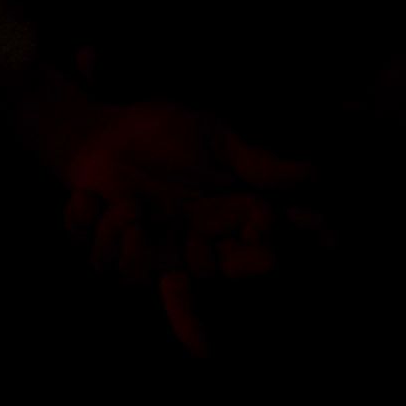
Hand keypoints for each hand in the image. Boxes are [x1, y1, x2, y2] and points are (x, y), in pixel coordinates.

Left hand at [21, 73, 315, 287]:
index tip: (265, 233)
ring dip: (131, 245)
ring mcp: (147, 254)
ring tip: (128, 207)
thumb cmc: (164, 132)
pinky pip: (99, 261)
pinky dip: (90, 229)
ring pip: (143, 277)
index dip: (264, 254)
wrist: (104, 127)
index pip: (258, 253)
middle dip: (194, 264)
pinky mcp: (106, 250)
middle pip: (205, 279)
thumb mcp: (216, 139)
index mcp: (226, 227)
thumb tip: (319, 173)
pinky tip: (87, 198)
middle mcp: (191, 250)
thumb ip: (259, 162)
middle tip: (174, 224)